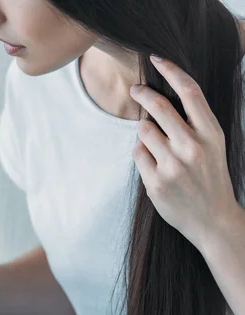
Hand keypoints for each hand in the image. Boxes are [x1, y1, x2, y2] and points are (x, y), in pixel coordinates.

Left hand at [129, 55, 241, 247]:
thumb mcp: (212, 146)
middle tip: (136, 89)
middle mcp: (192, 146)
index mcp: (211, 133)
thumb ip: (191, 125)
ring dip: (145, 133)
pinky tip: (156, 167)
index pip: (190, 92)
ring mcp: (173, 164)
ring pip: (143, 130)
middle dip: (143, 93)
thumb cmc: (209, 178)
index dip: (172, 70)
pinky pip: (137, 154)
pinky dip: (142, 155)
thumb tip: (158, 100)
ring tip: (159, 149)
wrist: (212, 220)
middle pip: (158, 106)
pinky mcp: (155, 181)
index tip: (157, 59)